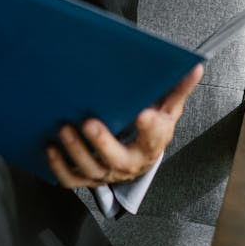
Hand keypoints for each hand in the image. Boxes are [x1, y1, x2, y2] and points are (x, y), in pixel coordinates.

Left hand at [45, 64, 202, 187]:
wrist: (140, 157)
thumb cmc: (151, 129)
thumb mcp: (168, 109)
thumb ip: (178, 89)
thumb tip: (194, 66)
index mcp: (151, 145)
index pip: (155, 137)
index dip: (151, 127)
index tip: (145, 114)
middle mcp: (128, 163)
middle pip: (116, 160)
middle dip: (102, 142)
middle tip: (89, 122)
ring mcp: (106, 172)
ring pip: (90, 169)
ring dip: (76, 150)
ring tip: (64, 129)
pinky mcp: (87, 178)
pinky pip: (71, 179)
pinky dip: (58, 166)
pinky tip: (50, 147)